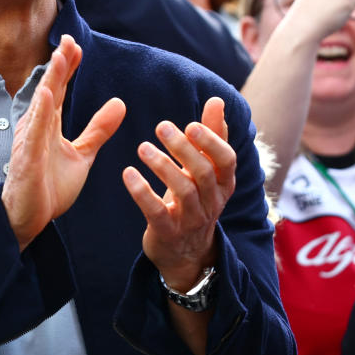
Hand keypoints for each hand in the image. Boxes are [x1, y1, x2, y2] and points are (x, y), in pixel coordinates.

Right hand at [1, 35, 125, 248]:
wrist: (30, 219)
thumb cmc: (49, 187)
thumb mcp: (82, 154)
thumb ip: (98, 129)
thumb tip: (119, 103)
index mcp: (48, 124)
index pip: (58, 89)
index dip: (67, 67)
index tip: (77, 45)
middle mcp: (36, 127)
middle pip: (49, 89)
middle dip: (59, 64)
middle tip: (69, 40)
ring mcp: (29, 141)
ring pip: (40, 105)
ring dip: (50, 80)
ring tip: (60, 57)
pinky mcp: (26, 159)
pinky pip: (33, 133)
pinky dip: (39, 112)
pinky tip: (46, 94)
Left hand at [123, 97, 233, 289]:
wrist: (185, 253)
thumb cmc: (195, 200)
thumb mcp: (205, 170)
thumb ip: (211, 136)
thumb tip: (217, 100)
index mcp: (224, 184)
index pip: (227, 161)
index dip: (211, 142)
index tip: (191, 124)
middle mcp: (212, 203)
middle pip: (203, 173)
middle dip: (183, 149)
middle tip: (161, 126)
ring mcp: (191, 220)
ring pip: (183, 192)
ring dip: (162, 166)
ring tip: (142, 147)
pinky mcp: (168, 233)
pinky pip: (156, 212)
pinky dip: (142, 192)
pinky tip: (127, 173)